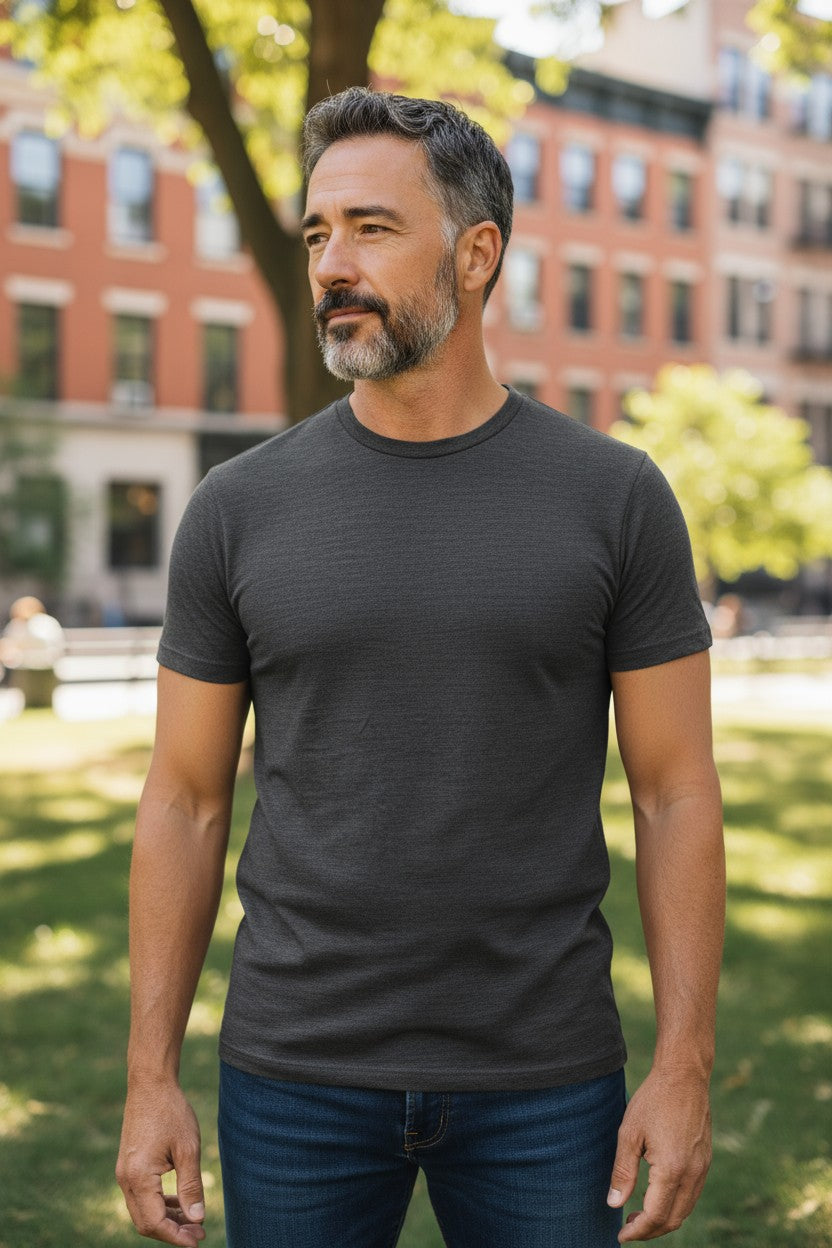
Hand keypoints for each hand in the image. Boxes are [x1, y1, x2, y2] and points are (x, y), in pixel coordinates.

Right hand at [116, 1079, 206, 1244]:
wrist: (150, 1084)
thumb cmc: (171, 1112)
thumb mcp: (188, 1149)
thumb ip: (191, 1186)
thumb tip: (197, 1219)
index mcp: (138, 1177)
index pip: (154, 1223)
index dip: (176, 1237)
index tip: (198, 1241)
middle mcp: (125, 1180)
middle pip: (145, 1223)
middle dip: (172, 1232)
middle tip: (199, 1234)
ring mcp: (124, 1173)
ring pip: (143, 1211)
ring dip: (167, 1220)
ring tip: (194, 1221)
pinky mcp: (128, 1166)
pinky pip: (142, 1197)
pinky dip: (160, 1205)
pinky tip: (180, 1203)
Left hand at [606, 1066, 711, 1240]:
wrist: (684, 1075)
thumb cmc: (653, 1100)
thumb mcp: (629, 1133)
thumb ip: (623, 1172)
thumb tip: (614, 1205)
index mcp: (672, 1170)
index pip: (655, 1216)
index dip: (637, 1231)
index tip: (620, 1236)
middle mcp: (692, 1174)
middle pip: (673, 1220)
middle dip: (650, 1231)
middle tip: (627, 1229)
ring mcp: (702, 1168)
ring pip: (685, 1210)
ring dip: (663, 1220)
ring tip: (638, 1217)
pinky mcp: (705, 1161)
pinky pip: (692, 1195)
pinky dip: (675, 1206)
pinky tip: (657, 1197)